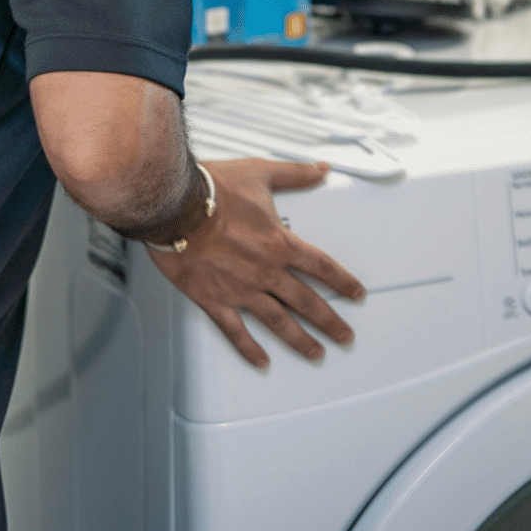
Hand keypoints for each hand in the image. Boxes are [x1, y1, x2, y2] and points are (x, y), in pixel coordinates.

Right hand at [146, 159, 366, 368]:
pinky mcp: (214, 300)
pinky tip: (261, 360)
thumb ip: (294, 174)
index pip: (322, 267)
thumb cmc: (212, 190)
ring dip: (300, 341)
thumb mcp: (261, 173)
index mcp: (279, 243)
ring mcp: (241, 289)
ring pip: (279, 322)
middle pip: (307, 302)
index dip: (343, 282)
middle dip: (330, 322)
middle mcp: (265, 271)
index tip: (356, 293)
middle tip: (345, 336)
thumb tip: (320, 170)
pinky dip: (249, 348)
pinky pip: (235, 331)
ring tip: (315, 353)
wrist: (174, 206)